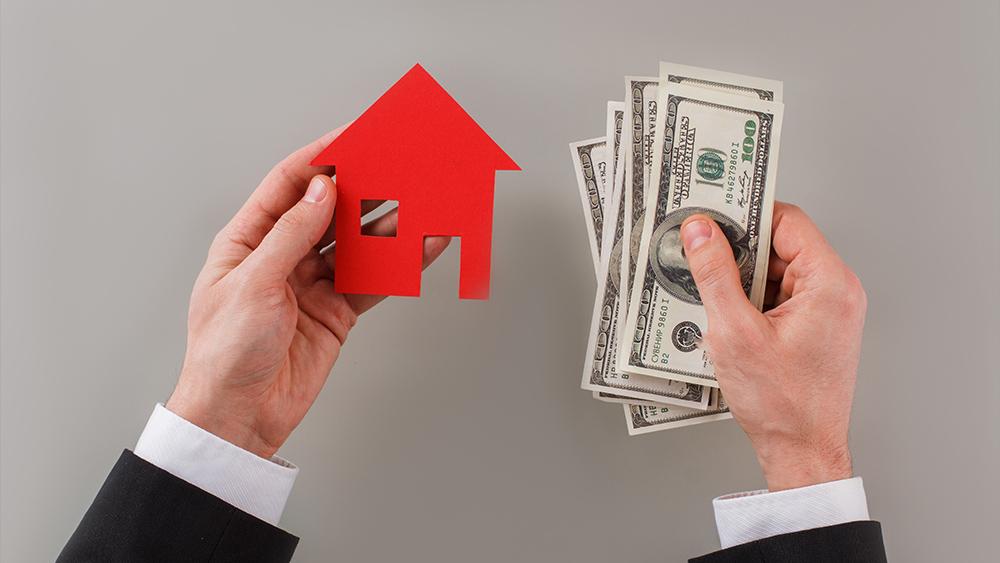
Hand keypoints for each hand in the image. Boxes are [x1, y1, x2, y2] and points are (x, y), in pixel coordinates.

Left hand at [166, 128, 449, 457]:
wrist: (239, 417)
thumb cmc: (224, 353)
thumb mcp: (253, 284)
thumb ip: (292, 235)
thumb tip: (321, 192)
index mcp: (248, 240)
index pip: (289, 184)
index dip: (322, 156)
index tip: (355, 135)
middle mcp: (282, 256)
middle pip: (330, 209)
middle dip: (365, 185)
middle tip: (400, 163)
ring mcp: (312, 284)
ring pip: (358, 243)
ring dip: (390, 222)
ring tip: (424, 200)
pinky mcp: (337, 312)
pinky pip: (372, 279)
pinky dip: (399, 263)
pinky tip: (422, 245)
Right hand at [680, 202, 866, 490]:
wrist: (802, 452)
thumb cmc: (782, 403)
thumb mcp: (734, 331)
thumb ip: (715, 274)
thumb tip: (701, 231)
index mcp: (829, 283)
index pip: (787, 221)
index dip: (746, 214)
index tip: (711, 212)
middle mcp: (835, 291)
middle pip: (779, 245)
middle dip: (736, 250)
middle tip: (697, 251)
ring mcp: (826, 311)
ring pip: (775, 272)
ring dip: (739, 279)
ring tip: (705, 293)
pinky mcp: (813, 328)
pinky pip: (777, 296)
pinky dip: (748, 300)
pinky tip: (721, 315)